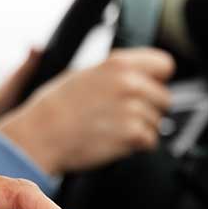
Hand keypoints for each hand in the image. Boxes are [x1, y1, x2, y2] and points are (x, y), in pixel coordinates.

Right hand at [0, 48, 175, 174]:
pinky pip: (151, 141)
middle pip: (165, 98)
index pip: (165, 64)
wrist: (42, 135)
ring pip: (158, 123)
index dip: (157, 79)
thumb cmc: (57, 107)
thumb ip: (118, 72)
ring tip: (114, 128)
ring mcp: (132, 109)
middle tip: (125, 115)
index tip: (148, 88)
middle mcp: (129, 83)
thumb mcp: (86, 73)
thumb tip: (142, 75)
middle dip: (150, 109)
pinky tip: (116, 140)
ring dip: (142, 129)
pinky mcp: (132, 135)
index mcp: (119, 63)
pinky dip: (137, 145)